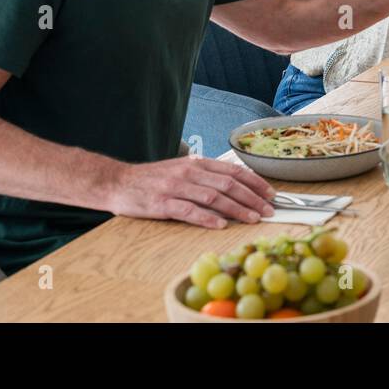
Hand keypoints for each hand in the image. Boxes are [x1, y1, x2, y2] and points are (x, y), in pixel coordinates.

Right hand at [105, 155, 274, 228]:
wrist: (117, 182)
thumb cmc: (153, 179)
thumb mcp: (182, 170)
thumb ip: (206, 177)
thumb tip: (235, 188)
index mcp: (197, 164)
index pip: (233, 171)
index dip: (255, 182)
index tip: (271, 194)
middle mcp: (189, 173)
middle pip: (229, 185)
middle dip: (253, 198)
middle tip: (269, 210)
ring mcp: (175, 187)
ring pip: (214, 197)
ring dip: (237, 209)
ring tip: (253, 219)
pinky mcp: (162, 204)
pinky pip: (189, 211)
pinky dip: (207, 218)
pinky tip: (221, 225)